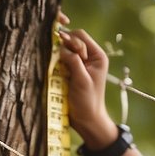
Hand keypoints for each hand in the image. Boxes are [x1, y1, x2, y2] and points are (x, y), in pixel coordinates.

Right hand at [57, 12, 118, 149]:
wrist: (86, 119)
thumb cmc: (88, 101)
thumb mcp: (82, 80)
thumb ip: (73, 61)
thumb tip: (61, 46)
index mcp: (97, 55)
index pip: (80, 36)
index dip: (71, 42)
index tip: (70, 57)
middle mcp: (88, 56)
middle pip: (71, 41)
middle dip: (64, 50)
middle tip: (66, 67)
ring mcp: (78, 64)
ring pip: (63, 51)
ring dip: (59, 58)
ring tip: (63, 73)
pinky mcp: (70, 71)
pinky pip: (59, 61)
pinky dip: (57, 65)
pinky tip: (59, 75)